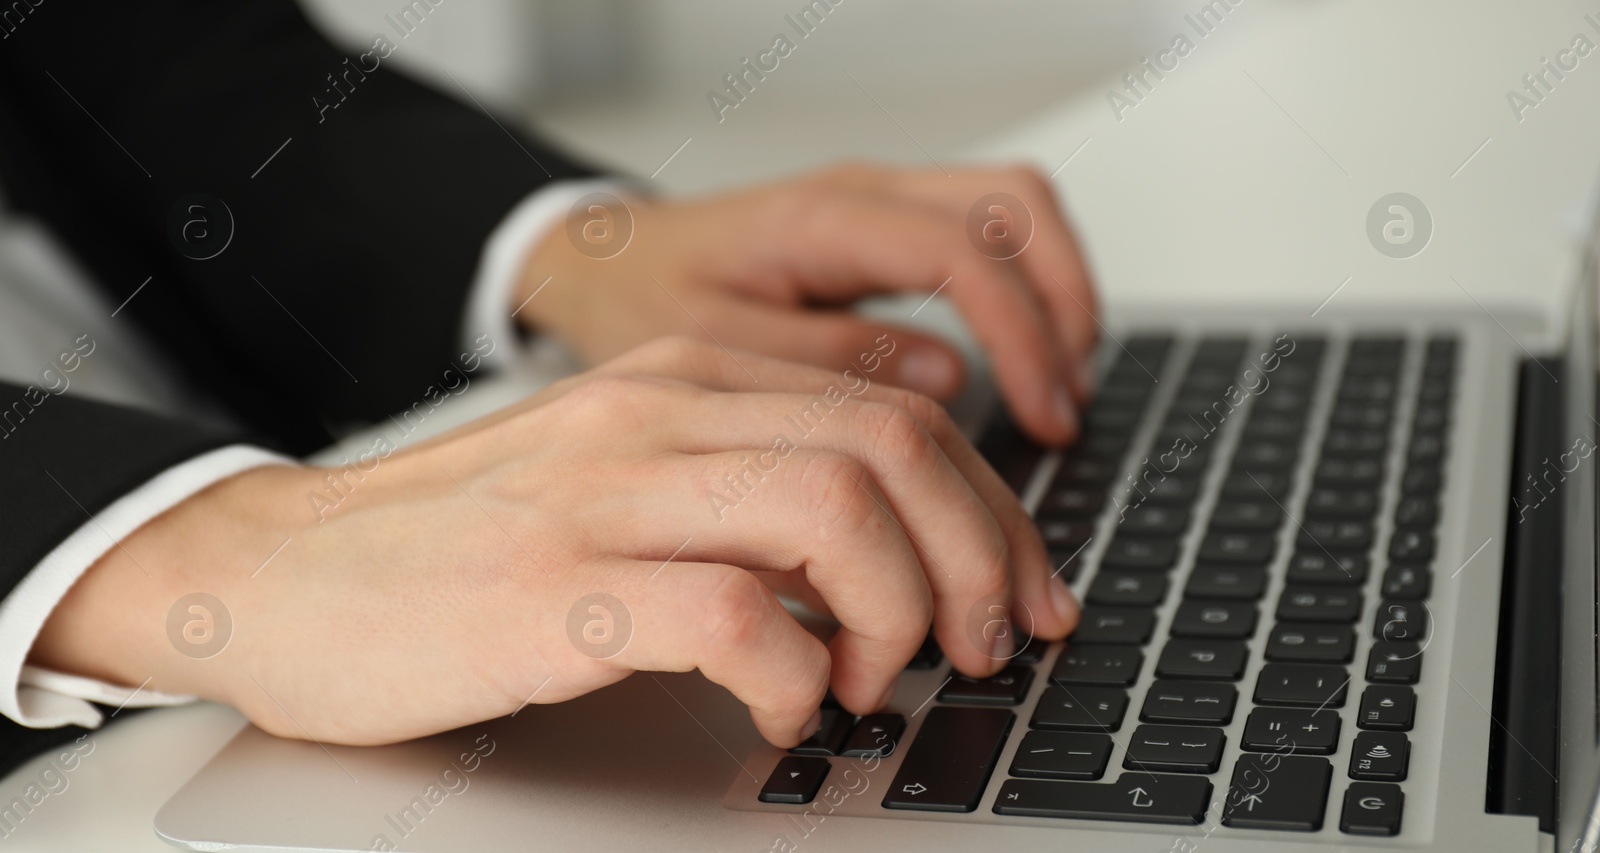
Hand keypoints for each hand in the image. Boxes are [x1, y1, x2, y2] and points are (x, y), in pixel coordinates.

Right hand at [33, 338, 1079, 747]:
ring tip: (877, 680)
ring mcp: (606, 496)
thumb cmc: (465, 544)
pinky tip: (781, 711)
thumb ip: (744, 490)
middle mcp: (659, 414)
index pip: (899, 414)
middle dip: (981, 558)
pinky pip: (735, 616)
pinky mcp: (556, 591)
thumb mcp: (623, 478)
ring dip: (900, 613)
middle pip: (895, 450)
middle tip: (983, 645)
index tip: (1022, 590)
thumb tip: (887, 560)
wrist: (287, 573)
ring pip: (836, 515)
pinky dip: (795, 678)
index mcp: (689, 380)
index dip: (994, 511)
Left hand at [520, 164, 1097, 444]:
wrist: (605, 260)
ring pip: (1014, 208)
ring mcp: (881, 203)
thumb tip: (946, 380)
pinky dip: (1027, 289)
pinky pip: (987, 232)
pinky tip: (1028, 358)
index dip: (1022, 336)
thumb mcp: (714, 349)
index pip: (963, 254)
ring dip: (1058, 291)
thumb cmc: (643, 300)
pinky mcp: (885, 228)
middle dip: (1066, 303)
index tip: (1046, 416)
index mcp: (822, 221)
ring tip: (1062, 388)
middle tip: (1067, 404)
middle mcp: (864, 195)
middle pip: (1015, 205)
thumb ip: (827, 363)